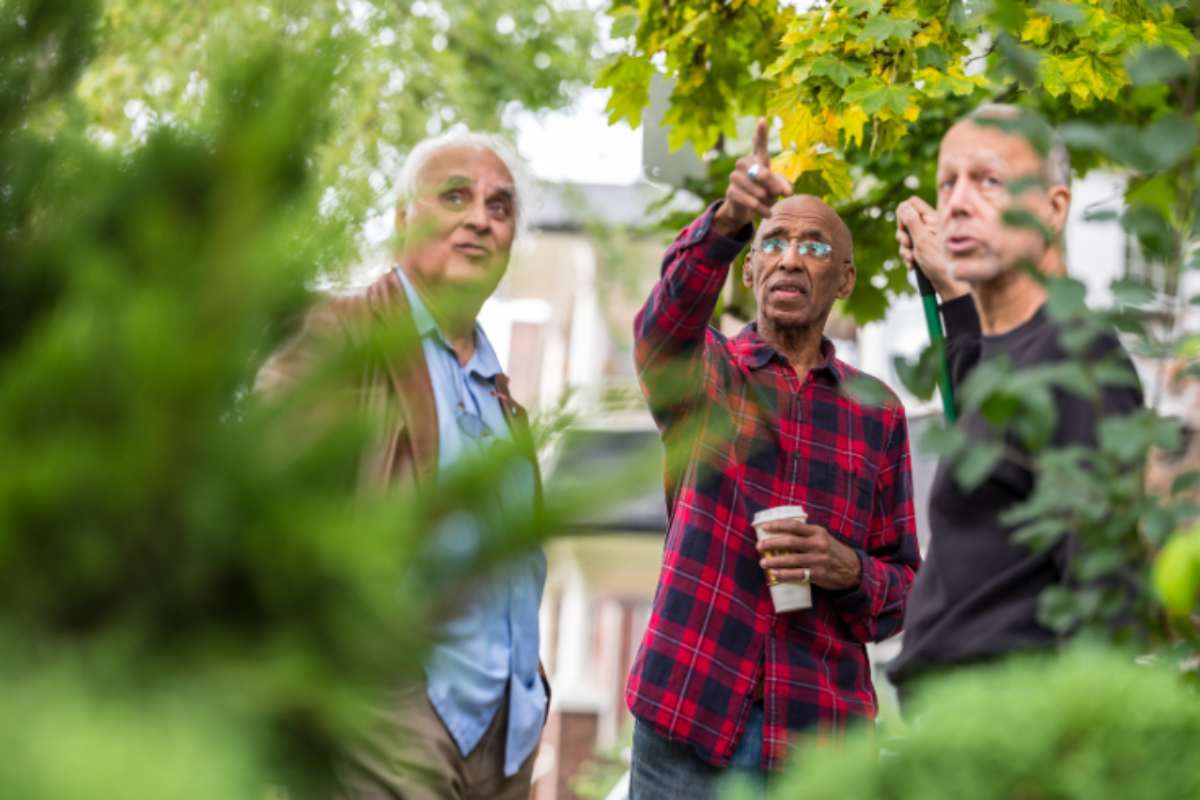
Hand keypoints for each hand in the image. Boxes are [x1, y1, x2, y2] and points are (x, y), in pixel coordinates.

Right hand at [713, 117, 792, 236]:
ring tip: (771, 204)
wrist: (745, 211)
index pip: (759, 144)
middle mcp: (744, 164)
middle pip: (758, 168)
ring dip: (764, 196)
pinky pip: (746, 198)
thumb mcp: (777, 189)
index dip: (761, 133)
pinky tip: (767, 213)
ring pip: (752, 185)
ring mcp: (735, 177)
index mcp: (757, 159)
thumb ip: (784, 187)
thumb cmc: (765, 194)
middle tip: (778, 192)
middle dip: (769, 181)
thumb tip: (786, 191)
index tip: (763, 120)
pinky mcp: (730, 191)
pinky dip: (758, 207)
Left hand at [756, 519, 861, 591]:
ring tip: (762, 562)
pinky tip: (774, 574)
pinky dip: (784, 574)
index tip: (764, 527)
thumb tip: (780, 531)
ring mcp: (818, 560)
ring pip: (792, 559)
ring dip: (774, 561)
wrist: (853, 569)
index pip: (794, 525)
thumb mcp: (823, 537)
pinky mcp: (819, 574)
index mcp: (818, 532)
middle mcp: (818, 544)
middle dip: (771, 544)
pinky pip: (798, 574)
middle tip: (759, 546)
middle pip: (790, 541)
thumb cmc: (832, 551)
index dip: (777, 525)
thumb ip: (806, 534)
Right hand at [895, 196, 968, 300]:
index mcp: (932, 218)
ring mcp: (927, 238)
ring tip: (911, 259)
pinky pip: (909, 248)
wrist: (948, 284)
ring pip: (906, 236)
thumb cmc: (938, 261)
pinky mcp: (924, 249)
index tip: (905, 227)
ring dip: (904, 249)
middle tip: (908, 244)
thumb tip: (904, 205)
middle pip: (906, 220)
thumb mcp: (922, 240)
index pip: (912, 203)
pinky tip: (913, 265)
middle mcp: (930, 226)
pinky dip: (908, 256)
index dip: (903, 213)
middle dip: (902, 234)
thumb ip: (912, 221)